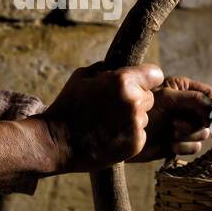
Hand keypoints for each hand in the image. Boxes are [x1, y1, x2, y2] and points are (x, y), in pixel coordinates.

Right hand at [38, 61, 165, 172]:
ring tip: (107, 123)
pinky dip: (128, 135)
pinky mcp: (135, 144)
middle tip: (113, 106)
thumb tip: (119, 66)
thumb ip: (106, 69)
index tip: (138, 83)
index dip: (146, 78)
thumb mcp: (82, 76)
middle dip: (136, 99)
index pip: (155, 74)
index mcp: (123, 81)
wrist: (57, 141)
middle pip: (150, 96)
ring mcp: (136, 125)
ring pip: (144, 117)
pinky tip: (109, 136)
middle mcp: (134, 102)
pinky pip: (139, 134)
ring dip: (132, 118)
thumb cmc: (68, 105)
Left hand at [128, 75, 211, 163]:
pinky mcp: (179, 143)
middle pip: (210, 118)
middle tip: (177, 123)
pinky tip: (169, 143)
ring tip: (171, 130)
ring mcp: (184, 126)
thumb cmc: (140, 107)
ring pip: (203, 133)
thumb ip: (192, 98)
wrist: (120, 131)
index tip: (210, 112)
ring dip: (188, 134)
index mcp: (185, 90)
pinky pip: (194, 147)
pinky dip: (182, 146)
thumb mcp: (166, 98)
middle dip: (198, 122)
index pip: (210, 96)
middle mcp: (188, 109)